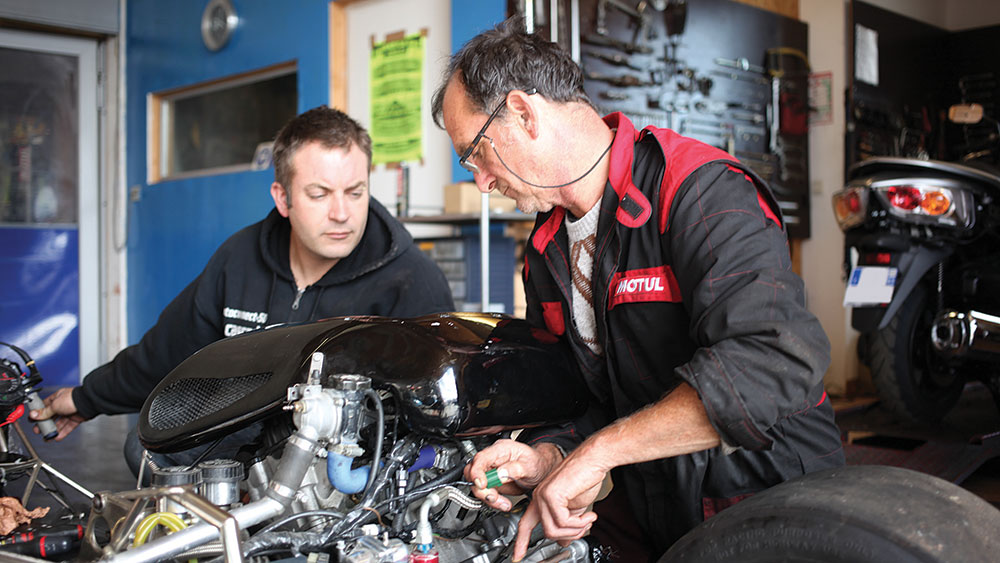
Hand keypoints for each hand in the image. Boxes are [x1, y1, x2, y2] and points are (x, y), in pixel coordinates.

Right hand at [28, 387, 85, 440]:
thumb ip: (44, 412)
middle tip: (38, 430)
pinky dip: (62, 432)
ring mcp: (70, 411)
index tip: (32, 419)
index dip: (38, 412)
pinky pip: (68, 427)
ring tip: (47, 436)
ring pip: (59, 422)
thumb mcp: (54, 405)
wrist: (89, 402)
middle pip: (51, 416)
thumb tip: (33, 414)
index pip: (44, 405)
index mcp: (57, 397)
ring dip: (53, 430)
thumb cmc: (73, 399)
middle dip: (44, 424)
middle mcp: (63, 404)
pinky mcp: (77, 418)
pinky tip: (57, 437)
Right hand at [464, 440, 563, 511]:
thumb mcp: (530, 466)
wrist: (541, 471)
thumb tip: (499, 474)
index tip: (482, 485)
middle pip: (473, 472)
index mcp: (501, 449)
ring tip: (503, 503)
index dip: (477, 472)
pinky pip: (484, 492)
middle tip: (494, 497)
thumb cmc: (537, 463)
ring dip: (487, 497)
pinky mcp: (492, 482)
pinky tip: (503, 503)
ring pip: (476, 485)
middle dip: (482, 489)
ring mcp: (490, 470)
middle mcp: (492, 459)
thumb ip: (515, 469)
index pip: (481, 459)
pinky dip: (491, 501)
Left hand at [512, 445, 607, 561]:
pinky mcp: (552, 494)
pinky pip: (563, 521)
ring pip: (553, 529)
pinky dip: (579, 522)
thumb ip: (568, 524)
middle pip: (546, 532)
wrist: (594, 460)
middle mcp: (539, 497)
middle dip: (569, 536)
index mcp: (542, 500)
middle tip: (584, 529)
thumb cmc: (586, 478)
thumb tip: (564, 541)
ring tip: (588, 521)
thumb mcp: (576, 508)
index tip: (518, 556)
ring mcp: (544, 495)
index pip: (526, 524)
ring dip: (575, 530)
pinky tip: (589, 515)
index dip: (521, 542)